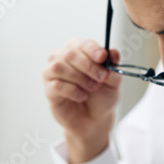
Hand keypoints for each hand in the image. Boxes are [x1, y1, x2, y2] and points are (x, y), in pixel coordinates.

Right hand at [43, 39, 121, 163]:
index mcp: (80, 50)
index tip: (102, 57)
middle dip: (88, 66)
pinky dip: (72, 91)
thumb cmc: (102, 96)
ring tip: (92, 88)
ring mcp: (53, 73)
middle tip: (101, 78)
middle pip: (70, 53)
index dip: (93, 50)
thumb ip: (113, 67)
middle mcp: (63, 57)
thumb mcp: (114, 81)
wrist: (95, 119)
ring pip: (59, 67)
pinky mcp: (49, 89)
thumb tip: (113, 53)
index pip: (83, 44)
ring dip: (79, 78)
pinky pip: (56, 85)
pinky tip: (82, 96)